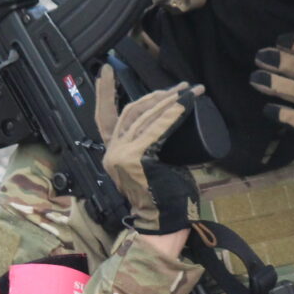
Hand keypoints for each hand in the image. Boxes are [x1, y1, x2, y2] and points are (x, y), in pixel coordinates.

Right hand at [94, 67, 202, 236]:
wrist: (165, 223)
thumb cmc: (165, 198)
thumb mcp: (152, 165)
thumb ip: (150, 147)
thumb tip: (169, 124)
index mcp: (113, 153)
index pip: (104, 117)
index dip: (104, 92)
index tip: (105, 71)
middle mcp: (112, 153)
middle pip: (132, 112)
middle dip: (157, 95)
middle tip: (180, 86)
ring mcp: (121, 155)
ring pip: (146, 117)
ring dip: (171, 101)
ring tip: (190, 91)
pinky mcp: (136, 158)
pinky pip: (157, 128)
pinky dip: (173, 114)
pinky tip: (186, 103)